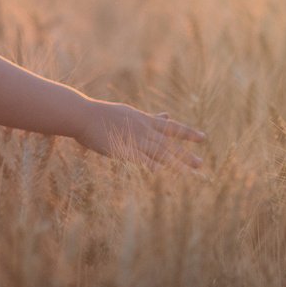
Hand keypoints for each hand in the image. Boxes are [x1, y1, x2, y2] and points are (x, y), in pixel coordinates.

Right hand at [74, 101, 205, 170]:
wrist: (83, 115)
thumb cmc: (103, 114)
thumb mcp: (130, 113)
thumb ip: (149, 118)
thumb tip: (166, 115)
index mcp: (144, 120)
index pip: (171, 127)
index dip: (187, 133)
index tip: (203, 138)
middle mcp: (142, 130)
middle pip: (167, 144)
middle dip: (184, 154)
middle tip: (200, 164)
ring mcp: (132, 139)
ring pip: (157, 152)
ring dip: (174, 163)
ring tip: (187, 173)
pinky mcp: (121, 149)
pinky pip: (138, 159)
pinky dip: (149, 165)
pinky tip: (159, 173)